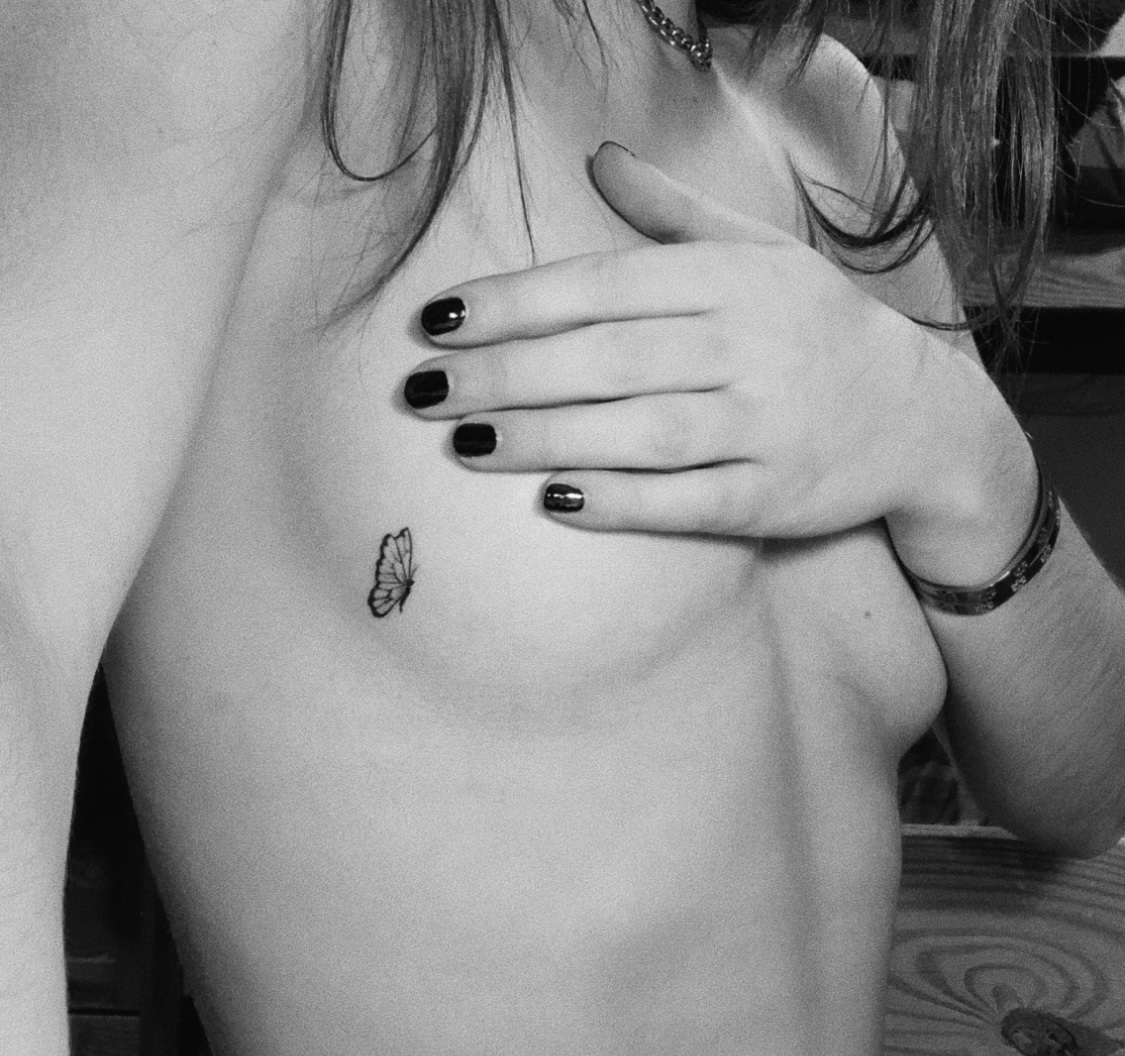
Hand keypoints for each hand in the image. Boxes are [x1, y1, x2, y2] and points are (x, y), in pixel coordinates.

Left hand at [407, 143, 1034, 580]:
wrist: (923, 418)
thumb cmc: (816, 328)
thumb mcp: (760, 253)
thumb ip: (674, 212)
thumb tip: (597, 157)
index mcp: (731, 279)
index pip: (604, 285)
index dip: (516, 303)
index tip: (438, 321)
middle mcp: (748, 346)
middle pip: (607, 358)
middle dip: (505, 374)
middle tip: (422, 393)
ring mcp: (766, 425)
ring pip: (639, 430)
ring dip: (545, 438)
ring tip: (466, 443)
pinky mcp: (776, 496)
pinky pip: (688, 501)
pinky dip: (620, 503)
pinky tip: (553, 501)